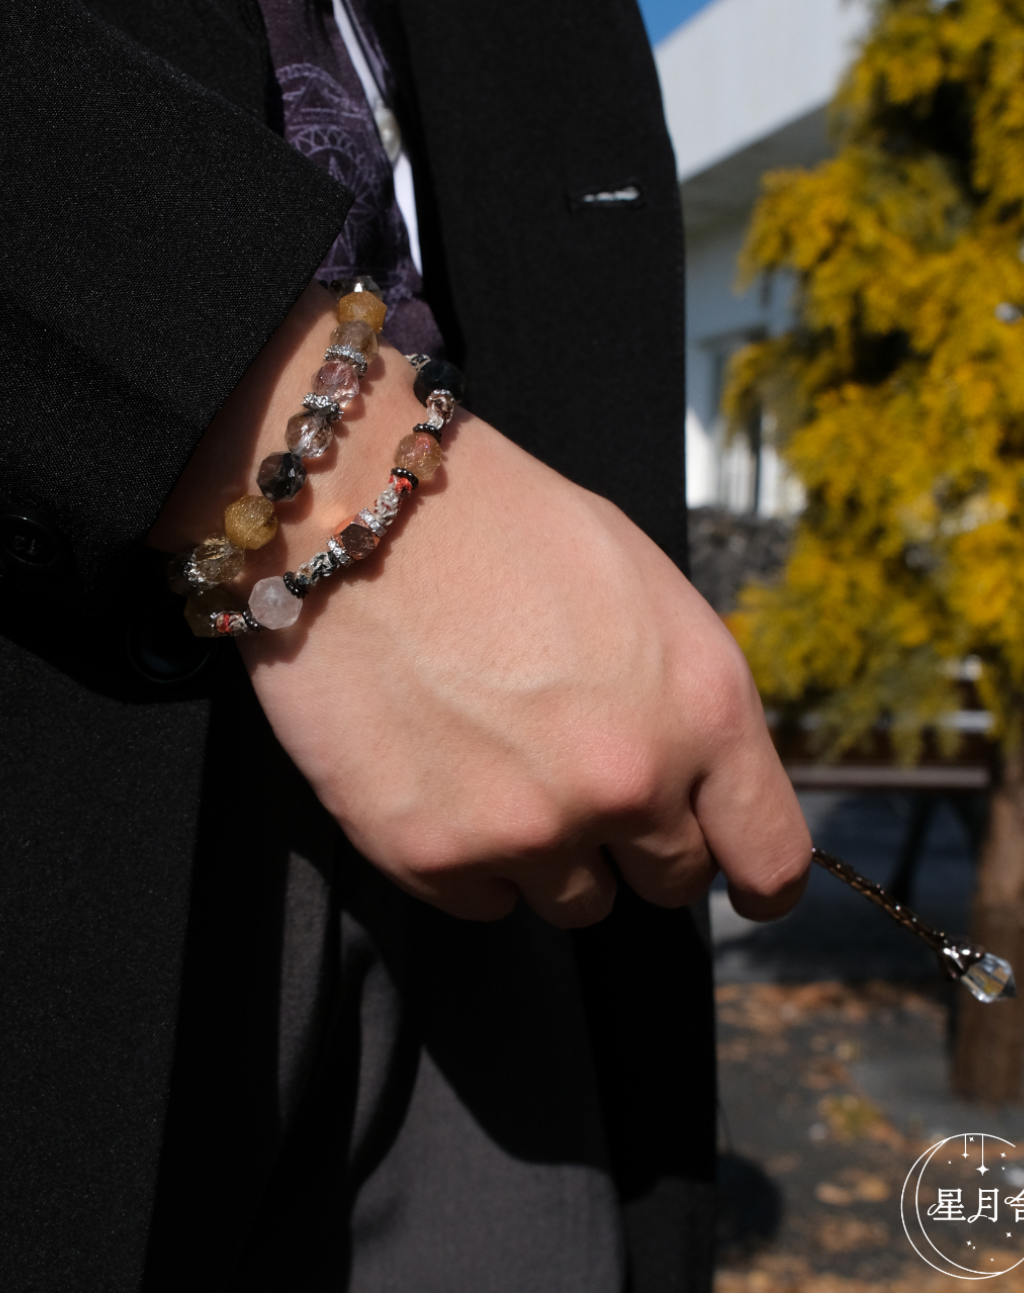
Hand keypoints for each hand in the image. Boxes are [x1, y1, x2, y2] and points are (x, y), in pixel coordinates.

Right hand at [151, 283, 811, 927]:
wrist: (356, 510)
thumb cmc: (507, 529)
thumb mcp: (646, 591)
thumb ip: (689, 707)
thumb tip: (697, 788)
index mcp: (702, 708)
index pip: (769, 858)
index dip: (757, 876)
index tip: (740, 882)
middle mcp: (627, 783)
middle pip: (668, 884)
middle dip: (637, 843)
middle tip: (580, 775)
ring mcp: (527, 828)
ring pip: (573, 902)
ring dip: (549, 852)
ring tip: (496, 760)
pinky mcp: (430, 854)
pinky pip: (481, 901)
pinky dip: (470, 857)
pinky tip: (442, 775)